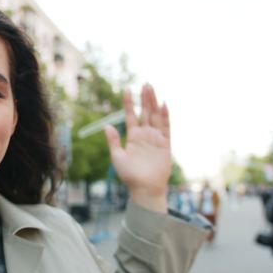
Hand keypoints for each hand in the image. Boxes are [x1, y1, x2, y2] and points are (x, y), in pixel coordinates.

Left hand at [104, 83, 170, 212]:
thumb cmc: (129, 176)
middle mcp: (145, 135)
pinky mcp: (165, 144)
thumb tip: (106, 126)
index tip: (126, 89)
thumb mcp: (117, 157)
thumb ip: (113, 141)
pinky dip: (165, 116)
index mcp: (133, 137)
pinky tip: (163, 105)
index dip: (129, 103)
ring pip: (155, 116)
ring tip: (151, 88)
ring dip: (154, 102)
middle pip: (145, 112)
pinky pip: (166, 127)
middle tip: (145, 83)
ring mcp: (156, 138)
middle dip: (145, 98)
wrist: (144, 189)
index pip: (131, 115)